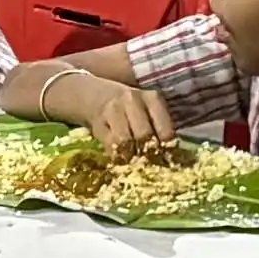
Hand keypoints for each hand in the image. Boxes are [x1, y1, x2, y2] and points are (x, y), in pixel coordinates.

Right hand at [32, 65, 176, 154]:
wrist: (87, 93)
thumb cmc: (123, 106)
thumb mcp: (143, 109)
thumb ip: (156, 127)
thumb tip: (170, 156)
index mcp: (151, 97)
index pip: (166, 130)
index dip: (167, 149)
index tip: (167, 160)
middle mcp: (133, 99)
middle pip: (145, 136)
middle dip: (147, 154)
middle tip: (148, 164)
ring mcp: (113, 109)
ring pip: (126, 141)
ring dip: (130, 156)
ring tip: (133, 161)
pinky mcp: (97, 121)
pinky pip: (110, 145)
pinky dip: (117, 156)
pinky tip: (119, 158)